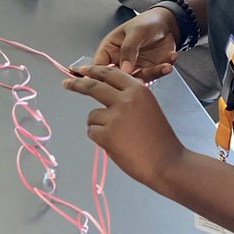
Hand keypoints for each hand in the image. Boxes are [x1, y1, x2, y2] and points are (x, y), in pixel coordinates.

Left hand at [63, 66, 183, 187]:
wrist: (166, 163)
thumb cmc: (159, 138)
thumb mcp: (148, 107)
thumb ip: (129, 97)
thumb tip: (106, 92)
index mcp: (138, 90)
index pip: (110, 73)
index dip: (94, 70)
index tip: (82, 70)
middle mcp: (125, 99)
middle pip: (93, 86)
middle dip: (77, 84)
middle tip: (66, 83)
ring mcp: (114, 116)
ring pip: (92, 116)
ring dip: (98, 125)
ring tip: (119, 137)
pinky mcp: (106, 134)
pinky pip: (92, 132)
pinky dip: (100, 139)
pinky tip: (117, 145)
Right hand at [91, 8, 179, 81]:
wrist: (168, 23)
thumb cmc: (146, 22)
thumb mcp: (135, 32)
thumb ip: (128, 49)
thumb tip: (124, 69)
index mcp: (110, 49)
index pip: (99, 66)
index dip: (102, 76)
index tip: (112, 81)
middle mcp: (120, 61)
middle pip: (118, 78)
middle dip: (133, 79)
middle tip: (144, 77)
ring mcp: (135, 67)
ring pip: (139, 79)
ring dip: (154, 73)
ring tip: (165, 66)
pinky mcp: (150, 70)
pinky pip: (155, 75)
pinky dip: (164, 69)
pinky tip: (171, 58)